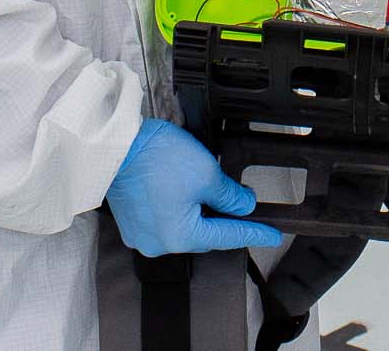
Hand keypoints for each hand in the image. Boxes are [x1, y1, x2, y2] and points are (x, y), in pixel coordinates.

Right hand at [106, 119, 282, 257]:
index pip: (228, 236)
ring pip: (183, 226)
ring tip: (208, 187)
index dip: (254, 231)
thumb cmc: (156, 158)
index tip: (272, 234)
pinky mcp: (131, 221)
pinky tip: (182, 188)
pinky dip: (178, 208)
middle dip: (223, 217)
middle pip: (204, 233)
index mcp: (180, 237)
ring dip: (199, 211)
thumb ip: (230, 196)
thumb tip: (244, 205)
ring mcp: (142, 234)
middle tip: (242, 200)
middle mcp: (159, 244)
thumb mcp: (207, 174)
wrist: (115, 144)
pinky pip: (164, 220)